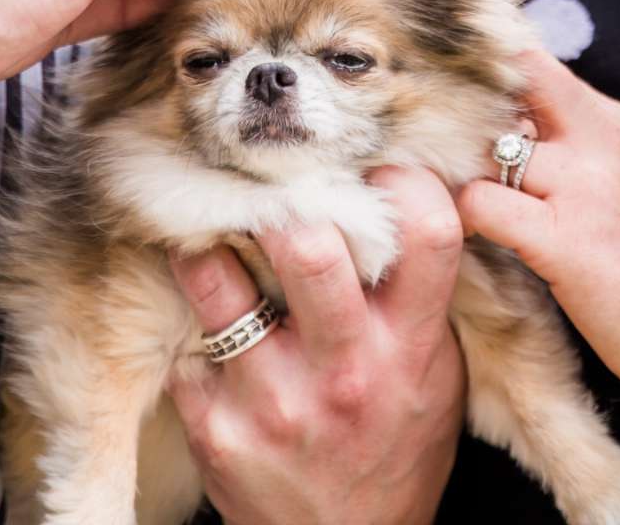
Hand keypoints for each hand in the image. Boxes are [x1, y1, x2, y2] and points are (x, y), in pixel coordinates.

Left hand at [168, 166, 466, 524]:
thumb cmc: (394, 444)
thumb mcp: (435, 373)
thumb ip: (420, 294)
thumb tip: (398, 191)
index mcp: (412, 347)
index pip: (427, 233)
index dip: (403, 182)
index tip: (375, 174)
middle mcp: (347, 370)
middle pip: (309, 246)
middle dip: (287, 205)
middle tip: (275, 194)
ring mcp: (275, 400)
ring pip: (220, 279)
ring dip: (212, 245)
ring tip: (217, 235)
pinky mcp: (215, 428)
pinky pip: (185, 337)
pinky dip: (192, 318)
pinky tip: (207, 315)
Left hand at [457, 48, 619, 399]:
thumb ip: (584, 155)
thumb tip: (514, 142)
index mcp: (619, 125)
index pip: (534, 65)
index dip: (487, 78)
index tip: (454, 102)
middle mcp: (602, 139)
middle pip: (510, 81)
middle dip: (464, 104)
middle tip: (433, 138)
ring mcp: (584, 187)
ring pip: (484, 144)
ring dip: (456, 168)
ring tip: (445, 195)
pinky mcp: (564, 240)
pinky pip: (480, 206)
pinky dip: (462, 218)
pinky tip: (468, 239)